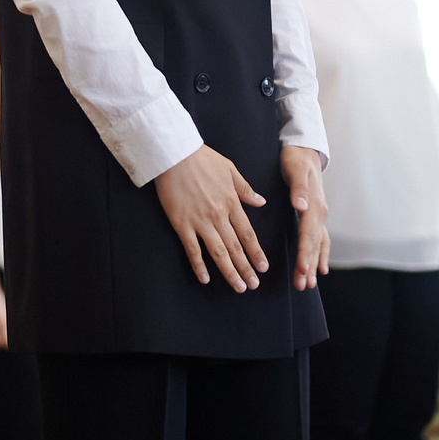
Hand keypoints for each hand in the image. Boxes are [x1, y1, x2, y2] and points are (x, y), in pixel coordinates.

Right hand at [153, 144, 267, 292]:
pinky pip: (192, 248)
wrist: (174, 153)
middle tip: (253, 285)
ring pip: (218, 251)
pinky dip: (199, 265)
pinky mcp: (181, 223)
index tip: (264, 267)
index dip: (256, 252)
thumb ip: (245, 189)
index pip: (247, 233)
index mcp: (231, 202)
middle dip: (246, 268)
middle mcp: (218, 215)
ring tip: (238, 286)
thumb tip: (261, 202)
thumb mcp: (229, 169)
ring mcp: (199, 220)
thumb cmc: (201, 158)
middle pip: (235, 247)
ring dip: (229, 271)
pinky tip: (205, 278)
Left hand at [282, 145, 329, 289]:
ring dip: (314, 265)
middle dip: (309, 266)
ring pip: (318, 245)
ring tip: (308, 284)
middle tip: (303, 285)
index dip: (306, 253)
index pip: (309, 234)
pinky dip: (321, 255)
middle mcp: (319, 213)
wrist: (305, 150)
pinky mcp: (315, 216)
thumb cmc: (296, 159)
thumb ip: (299, 188)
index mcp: (314, 205)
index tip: (302, 269)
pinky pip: (320, 240)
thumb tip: (300, 205)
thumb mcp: (295, 169)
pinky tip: (321, 269)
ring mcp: (320, 215)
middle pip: (314, 244)